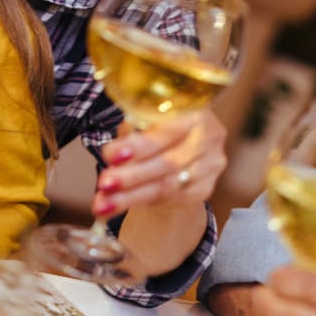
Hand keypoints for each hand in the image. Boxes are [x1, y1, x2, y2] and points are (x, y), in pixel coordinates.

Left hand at [93, 109, 225, 216]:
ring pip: (167, 186)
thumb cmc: (157, 130)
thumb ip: (133, 130)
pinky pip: (172, 199)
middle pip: (168, 162)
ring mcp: (211, 164)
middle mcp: (209, 136)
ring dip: (131, 196)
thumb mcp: (144, 121)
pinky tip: (121, 205)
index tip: (110, 155)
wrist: (178, 150)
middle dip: (132, 175)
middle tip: (104, 185)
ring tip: (104, 204)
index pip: (166, 132)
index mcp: (194, 110)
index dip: (138, 146)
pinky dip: (144, 202)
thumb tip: (113, 152)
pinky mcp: (205, 188)